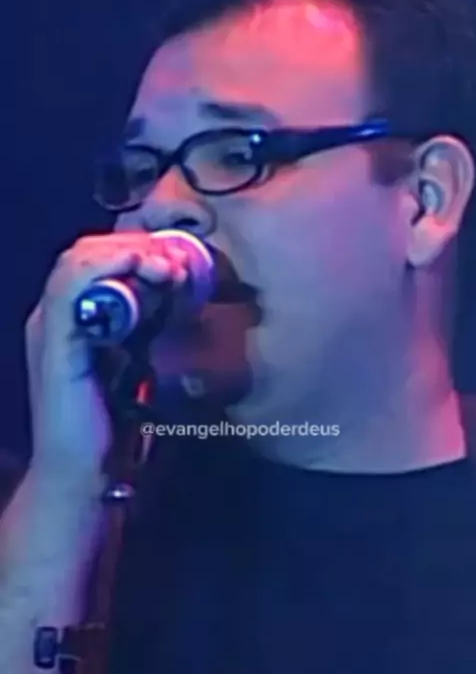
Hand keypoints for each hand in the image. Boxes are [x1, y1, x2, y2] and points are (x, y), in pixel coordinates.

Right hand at [25, 233, 187, 483]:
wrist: (83, 474)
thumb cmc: (112, 422)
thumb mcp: (137, 356)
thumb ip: (148, 321)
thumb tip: (180, 286)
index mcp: (71, 316)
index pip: (97, 257)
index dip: (139, 248)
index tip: (180, 260)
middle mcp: (52, 315)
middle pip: (89, 251)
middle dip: (139, 246)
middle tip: (179, 260)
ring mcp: (48, 326)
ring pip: (78, 260)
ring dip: (129, 254)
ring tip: (168, 268)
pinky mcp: (52, 343)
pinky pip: (70, 287)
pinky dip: (106, 267)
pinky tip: (140, 268)